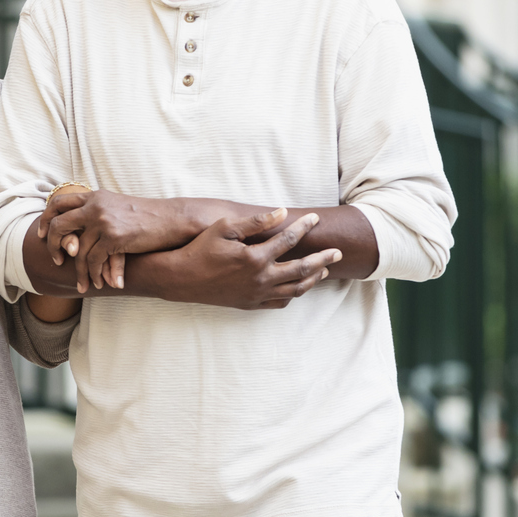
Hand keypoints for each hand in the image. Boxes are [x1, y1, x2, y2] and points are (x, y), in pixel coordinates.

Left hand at [37, 190, 197, 290]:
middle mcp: (95, 205)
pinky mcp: (113, 236)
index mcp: (95, 196)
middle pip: (59, 225)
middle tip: (56, 260)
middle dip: (52, 245)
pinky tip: (100, 283)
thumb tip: (80, 228)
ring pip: (78, 250)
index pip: (59, 202)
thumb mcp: (118, 206)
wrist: (172, 219)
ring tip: (84, 284)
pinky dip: (94, 274)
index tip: (43, 234)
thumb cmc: (148, 217)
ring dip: (79, 271)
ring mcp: (103, 220)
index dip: (46, 218)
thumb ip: (98, 212)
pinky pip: (93, 260)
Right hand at [154, 209, 340, 308]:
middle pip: (302, 269)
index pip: (289, 240)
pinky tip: (298, 286)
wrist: (181, 279)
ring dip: (312, 279)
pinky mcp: (250, 304)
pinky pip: (279, 303)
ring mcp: (256, 294)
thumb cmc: (201, 249)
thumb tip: (282, 212)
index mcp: (255, 258)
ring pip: (294, 289)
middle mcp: (260, 279)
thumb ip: (255, 221)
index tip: (315, 220)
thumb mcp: (225, 228)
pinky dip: (293, 294)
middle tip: (336, 252)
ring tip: (324, 270)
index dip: (304, 227)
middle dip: (322, 259)